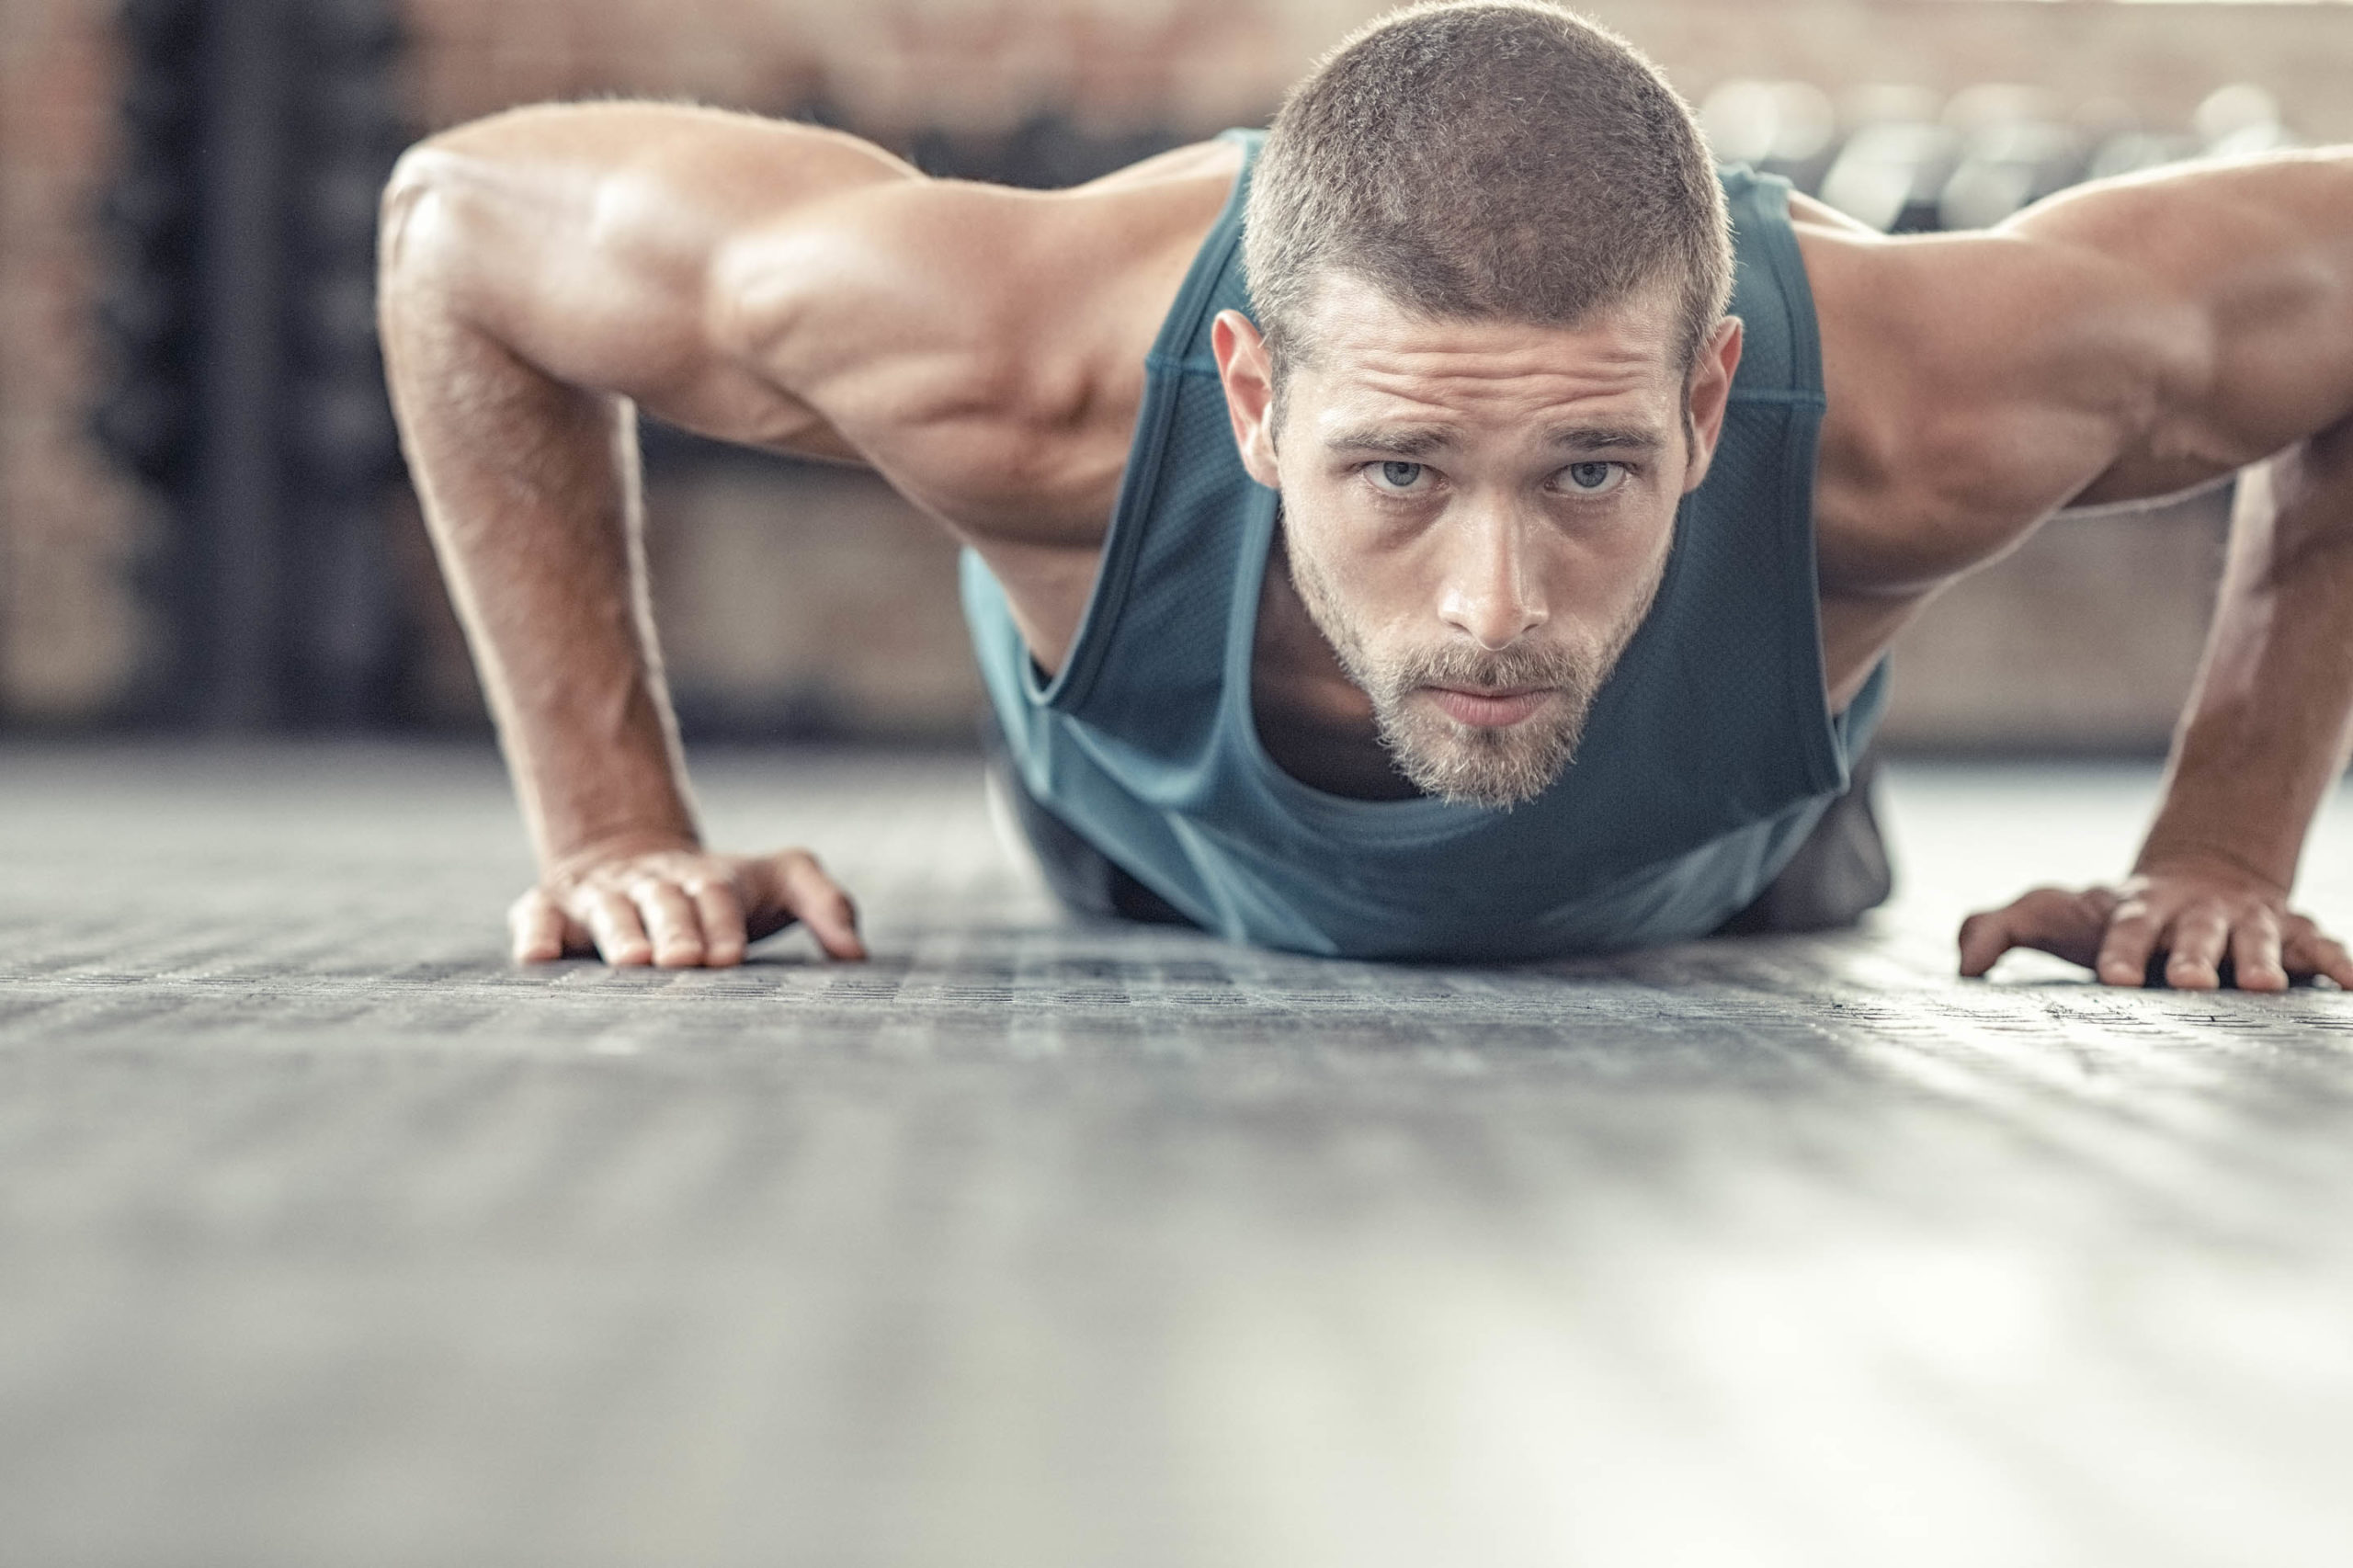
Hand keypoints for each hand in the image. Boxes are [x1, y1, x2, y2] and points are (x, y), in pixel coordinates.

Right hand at [507, 843, 864, 966]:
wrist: (635, 854)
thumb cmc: (726, 893)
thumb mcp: (781, 881)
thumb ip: (825, 904)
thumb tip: (858, 954)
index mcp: (708, 880)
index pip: (718, 898)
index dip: (722, 924)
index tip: (728, 957)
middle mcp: (653, 884)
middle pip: (665, 903)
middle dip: (674, 930)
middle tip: (682, 961)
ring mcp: (601, 896)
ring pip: (609, 911)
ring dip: (618, 934)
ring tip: (628, 962)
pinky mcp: (552, 909)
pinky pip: (536, 917)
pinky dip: (534, 934)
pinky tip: (535, 958)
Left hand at [1957, 857, 2352, 989]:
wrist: (2197, 874)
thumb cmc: (2110, 914)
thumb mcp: (2052, 914)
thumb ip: (1997, 929)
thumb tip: (1962, 965)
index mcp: (2136, 912)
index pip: (2123, 930)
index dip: (2120, 951)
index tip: (2116, 978)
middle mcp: (2193, 916)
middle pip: (2195, 935)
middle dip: (2197, 957)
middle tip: (2196, 982)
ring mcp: (2245, 923)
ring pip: (2257, 939)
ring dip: (2264, 961)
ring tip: (2270, 986)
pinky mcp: (2290, 933)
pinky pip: (2319, 945)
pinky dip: (2337, 961)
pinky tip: (2351, 984)